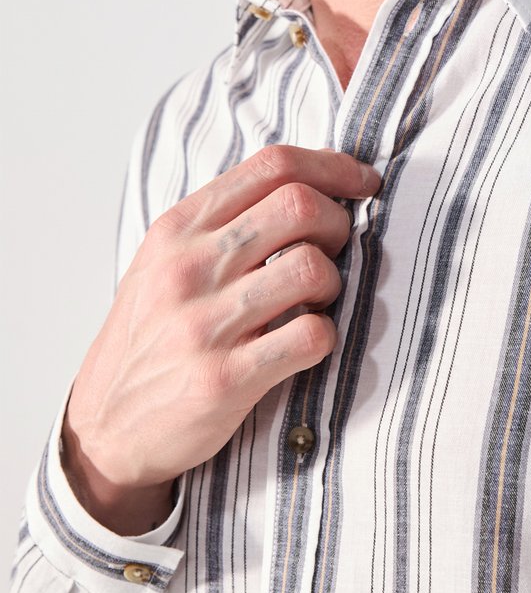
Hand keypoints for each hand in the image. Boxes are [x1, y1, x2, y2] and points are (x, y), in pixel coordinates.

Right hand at [62, 145, 379, 534]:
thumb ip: (224, 220)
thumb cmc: (151, 336)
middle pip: (299, 205)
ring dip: (334, 282)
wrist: (105, 427)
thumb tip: (309, 181)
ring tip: (317, 300)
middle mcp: (188, 268)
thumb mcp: (164, 261)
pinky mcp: (225, 379)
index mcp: (177, 229)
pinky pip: (310, 335)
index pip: (271, 165)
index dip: (332, 166)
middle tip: (339, 248)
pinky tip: (307, 342)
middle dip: (339, 221)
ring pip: (311, 267)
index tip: (362, 183)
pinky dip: (325, 335)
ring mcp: (204, 324)